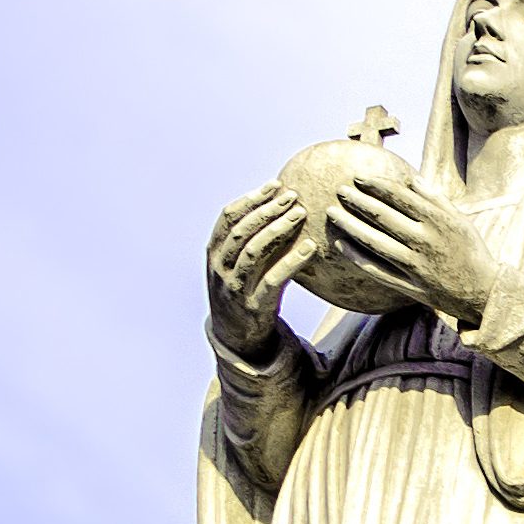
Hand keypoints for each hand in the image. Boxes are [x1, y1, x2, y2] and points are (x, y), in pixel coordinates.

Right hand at [204, 186, 318, 347]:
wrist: (237, 338)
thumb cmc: (243, 291)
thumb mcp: (237, 264)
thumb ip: (249, 240)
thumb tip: (279, 205)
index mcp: (213, 253)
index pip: (227, 217)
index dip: (251, 199)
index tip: (274, 185)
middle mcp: (220, 269)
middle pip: (241, 231)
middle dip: (267, 209)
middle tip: (292, 195)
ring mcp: (235, 288)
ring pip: (254, 252)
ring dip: (278, 229)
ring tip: (301, 213)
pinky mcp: (254, 307)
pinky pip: (273, 280)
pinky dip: (291, 261)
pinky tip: (310, 247)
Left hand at [325, 174, 498, 328]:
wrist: (483, 292)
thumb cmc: (470, 251)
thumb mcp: (460, 221)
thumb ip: (436, 200)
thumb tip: (411, 179)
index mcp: (438, 221)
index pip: (399, 197)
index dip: (375, 185)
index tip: (358, 177)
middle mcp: (425, 241)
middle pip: (382, 216)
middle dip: (357, 201)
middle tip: (340, 191)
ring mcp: (416, 265)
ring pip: (375, 242)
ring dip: (350, 225)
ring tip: (332, 213)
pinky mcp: (410, 286)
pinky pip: (377, 270)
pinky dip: (357, 258)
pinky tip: (341, 245)